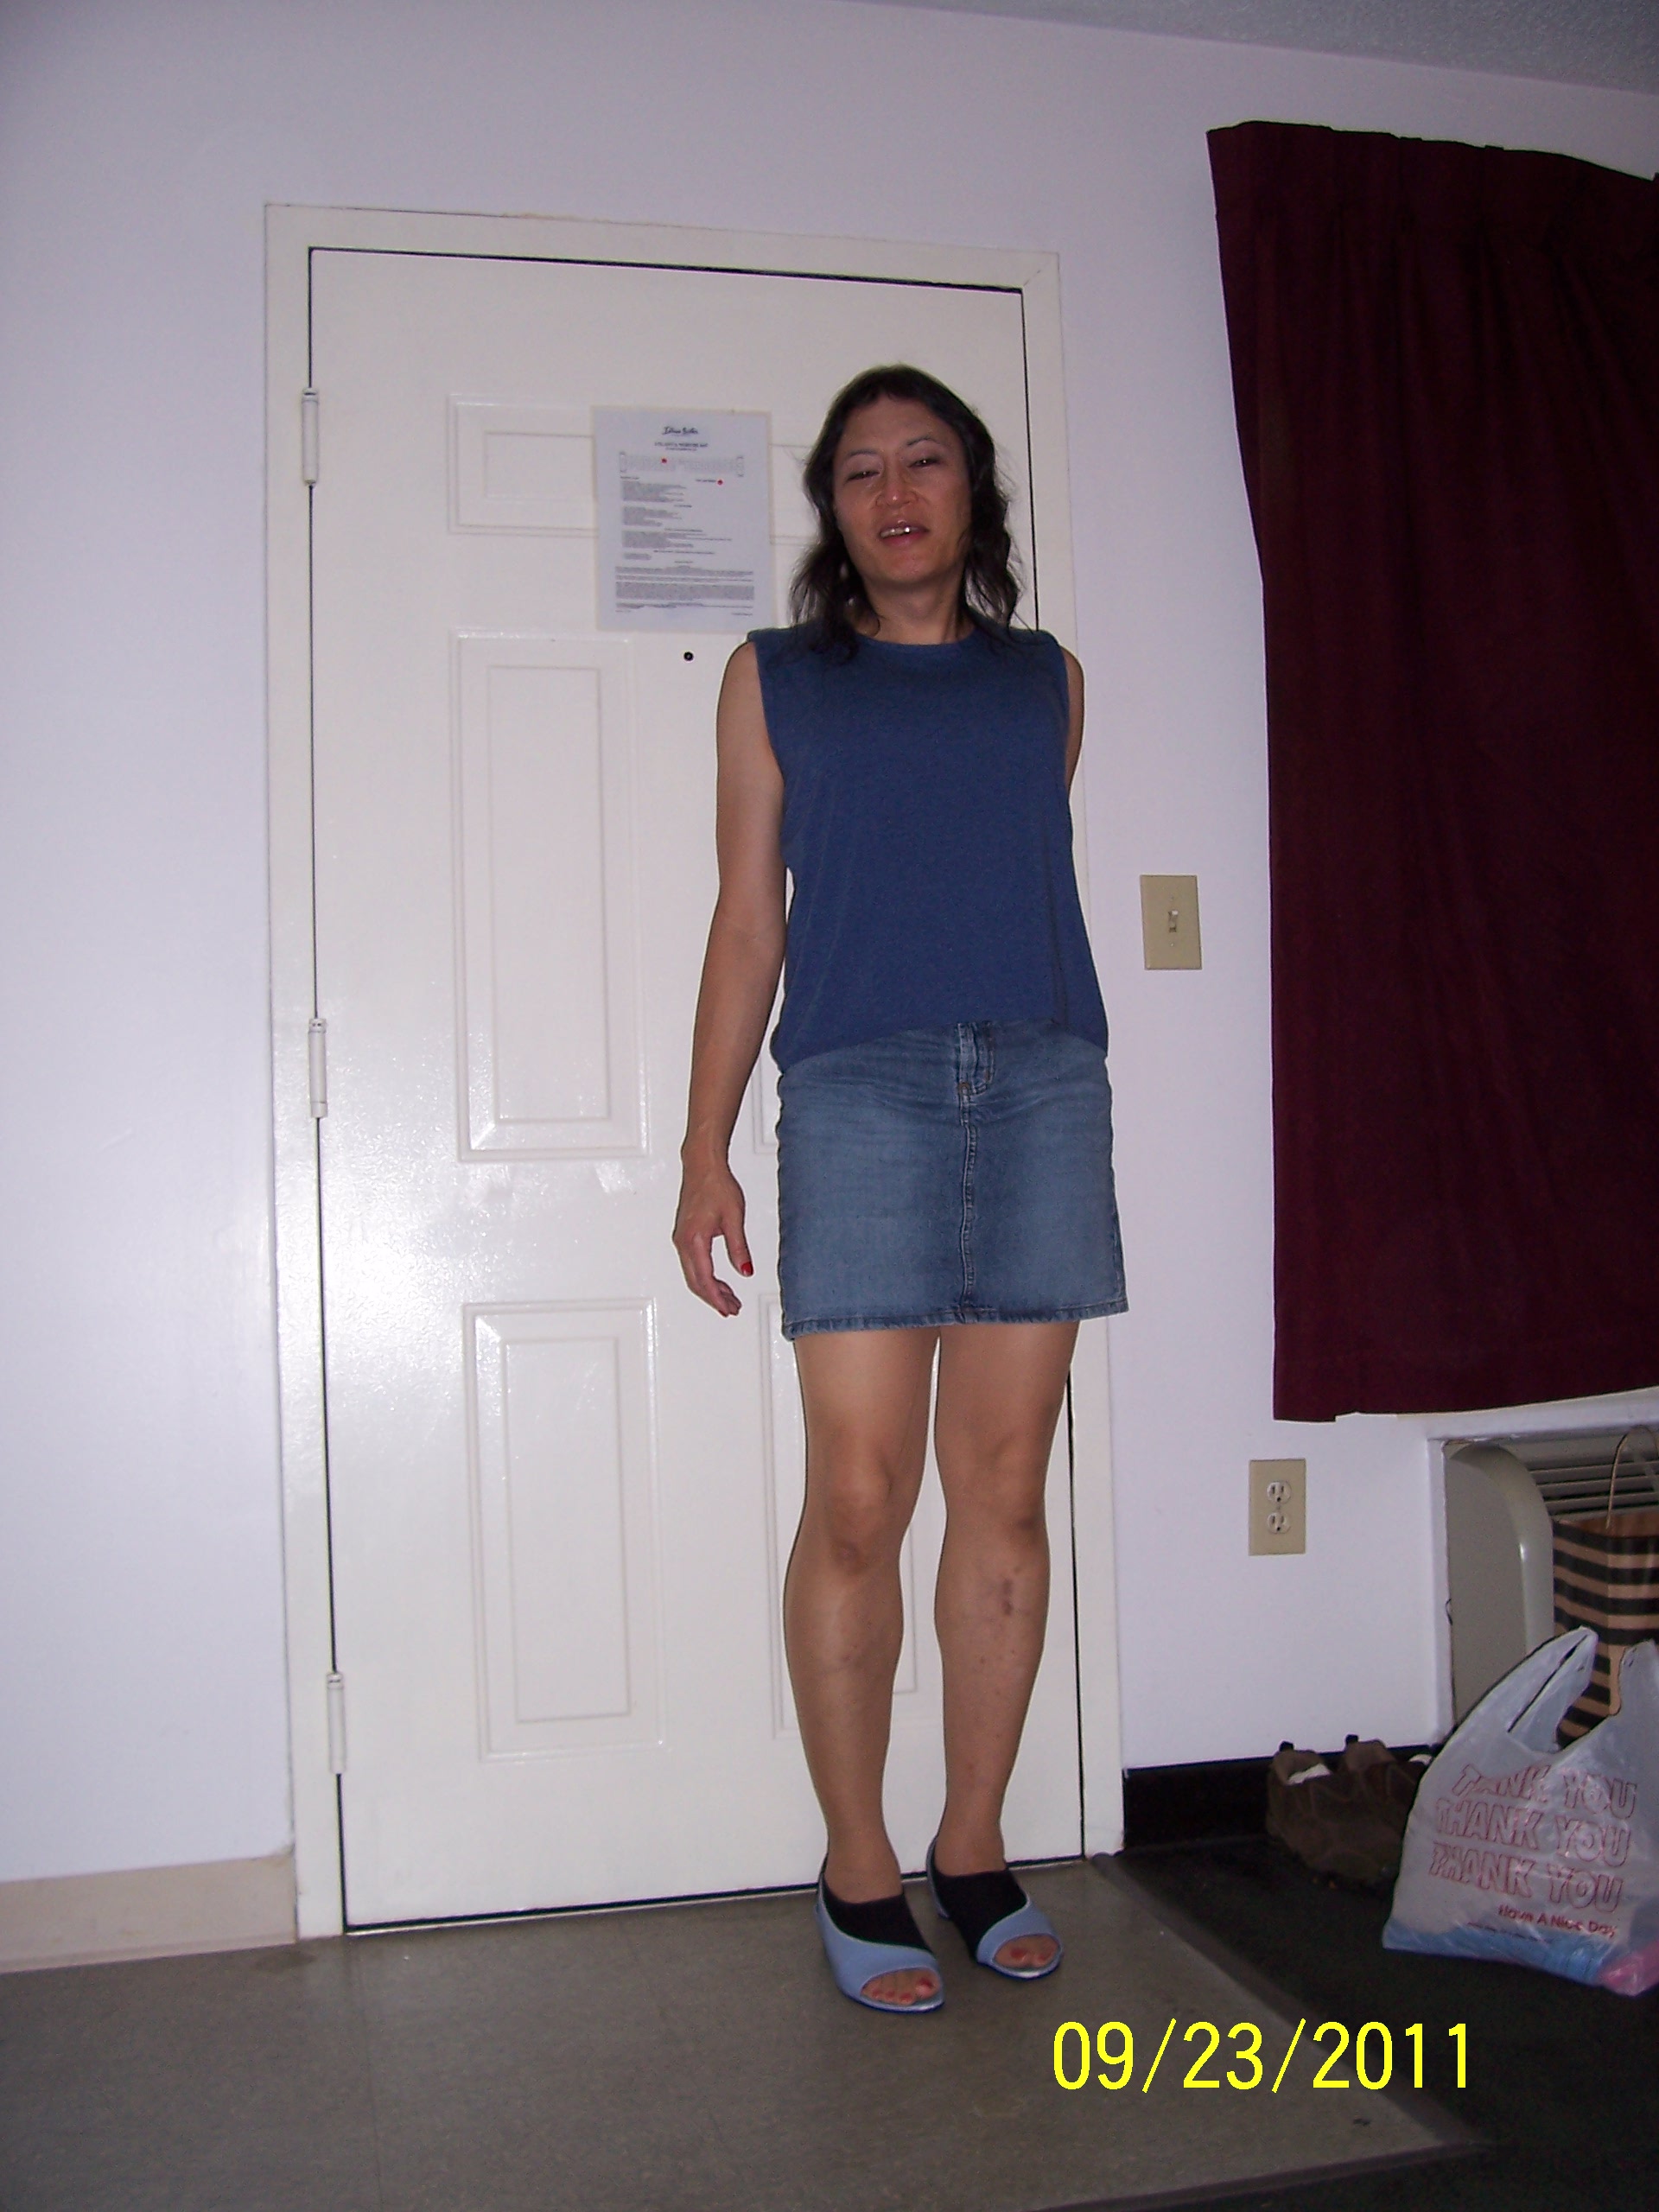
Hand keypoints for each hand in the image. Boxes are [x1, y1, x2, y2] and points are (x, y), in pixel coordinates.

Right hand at [673, 1156, 753, 1315]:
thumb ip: (739, 1247)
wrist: (702, 1166)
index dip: (717, 1298)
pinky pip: (692, 1264)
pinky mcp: (684, 1236)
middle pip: (696, 1282)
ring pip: (693, 1274)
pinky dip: (706, 1276)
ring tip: (730, 1298)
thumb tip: (745, 1271)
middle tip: (732, 1308)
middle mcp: (683, 1242)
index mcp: (694, 1240)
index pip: (704, 1279)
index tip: (729, 1309)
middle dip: (714, 1298)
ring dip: (710, 1289)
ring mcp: (681, 1239)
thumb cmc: (716, 1185)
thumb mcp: (734, 1217)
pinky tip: (719, 1281)